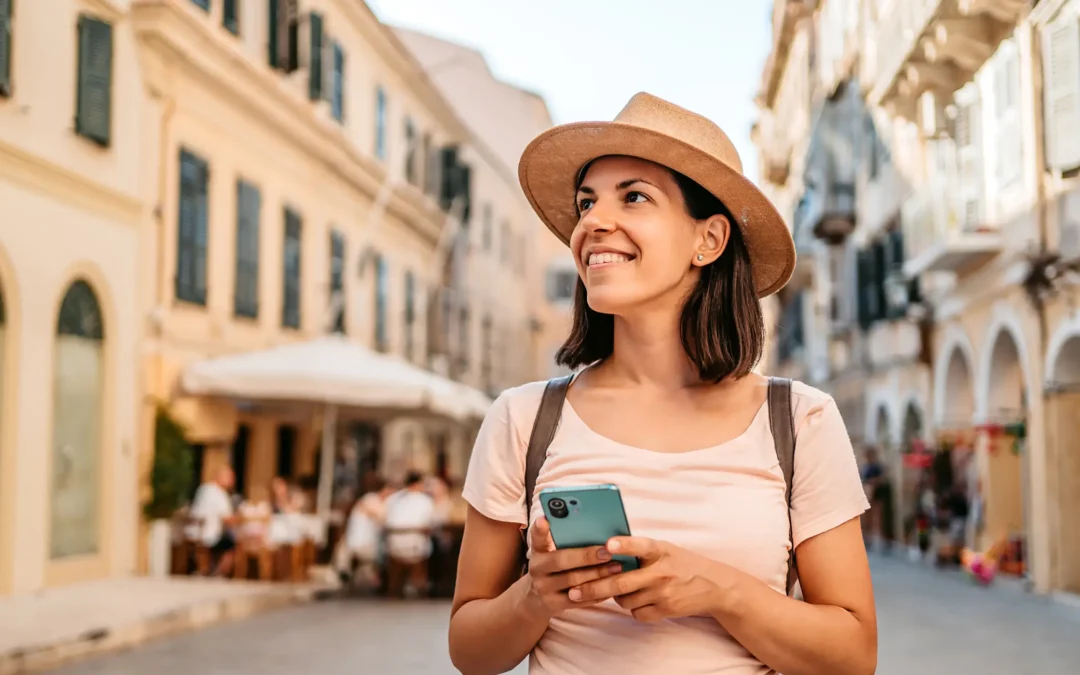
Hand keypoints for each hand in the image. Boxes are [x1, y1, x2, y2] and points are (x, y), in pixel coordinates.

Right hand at [525, 517, 623, 617]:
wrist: (535, 599)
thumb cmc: (553, 568)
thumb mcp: (551, 553)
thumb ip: (565, 542)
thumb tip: (596, 529)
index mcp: (538, 551)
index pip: (537, 538)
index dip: (540, 529)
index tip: (544, 519)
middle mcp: (537, 569)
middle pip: (562, 560)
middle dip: (587, 556)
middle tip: (608, 552)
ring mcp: (543, 588)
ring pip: (573, 581)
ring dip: (597, 574)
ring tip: (616, 568)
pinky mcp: (553, 605)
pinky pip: (579, 599)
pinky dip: (597, 593)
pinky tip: (611, 585)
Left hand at [568, 536, 728, 622]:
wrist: (713, 585)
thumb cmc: (681, 562)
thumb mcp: (664, 548)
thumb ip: (639, 549)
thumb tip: (605, 549)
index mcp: (659, 550)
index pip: (640, 545)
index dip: (623, 545)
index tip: (607, 545)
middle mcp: (661, 571)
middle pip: (621, 582)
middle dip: (594, 588)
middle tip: (574, 591)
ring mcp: (663, 593)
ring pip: (624, 600)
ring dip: (615, 596)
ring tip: (616, 589)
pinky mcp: (666, 610)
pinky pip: (637, 613)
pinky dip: (632, 608)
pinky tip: (637, 599)